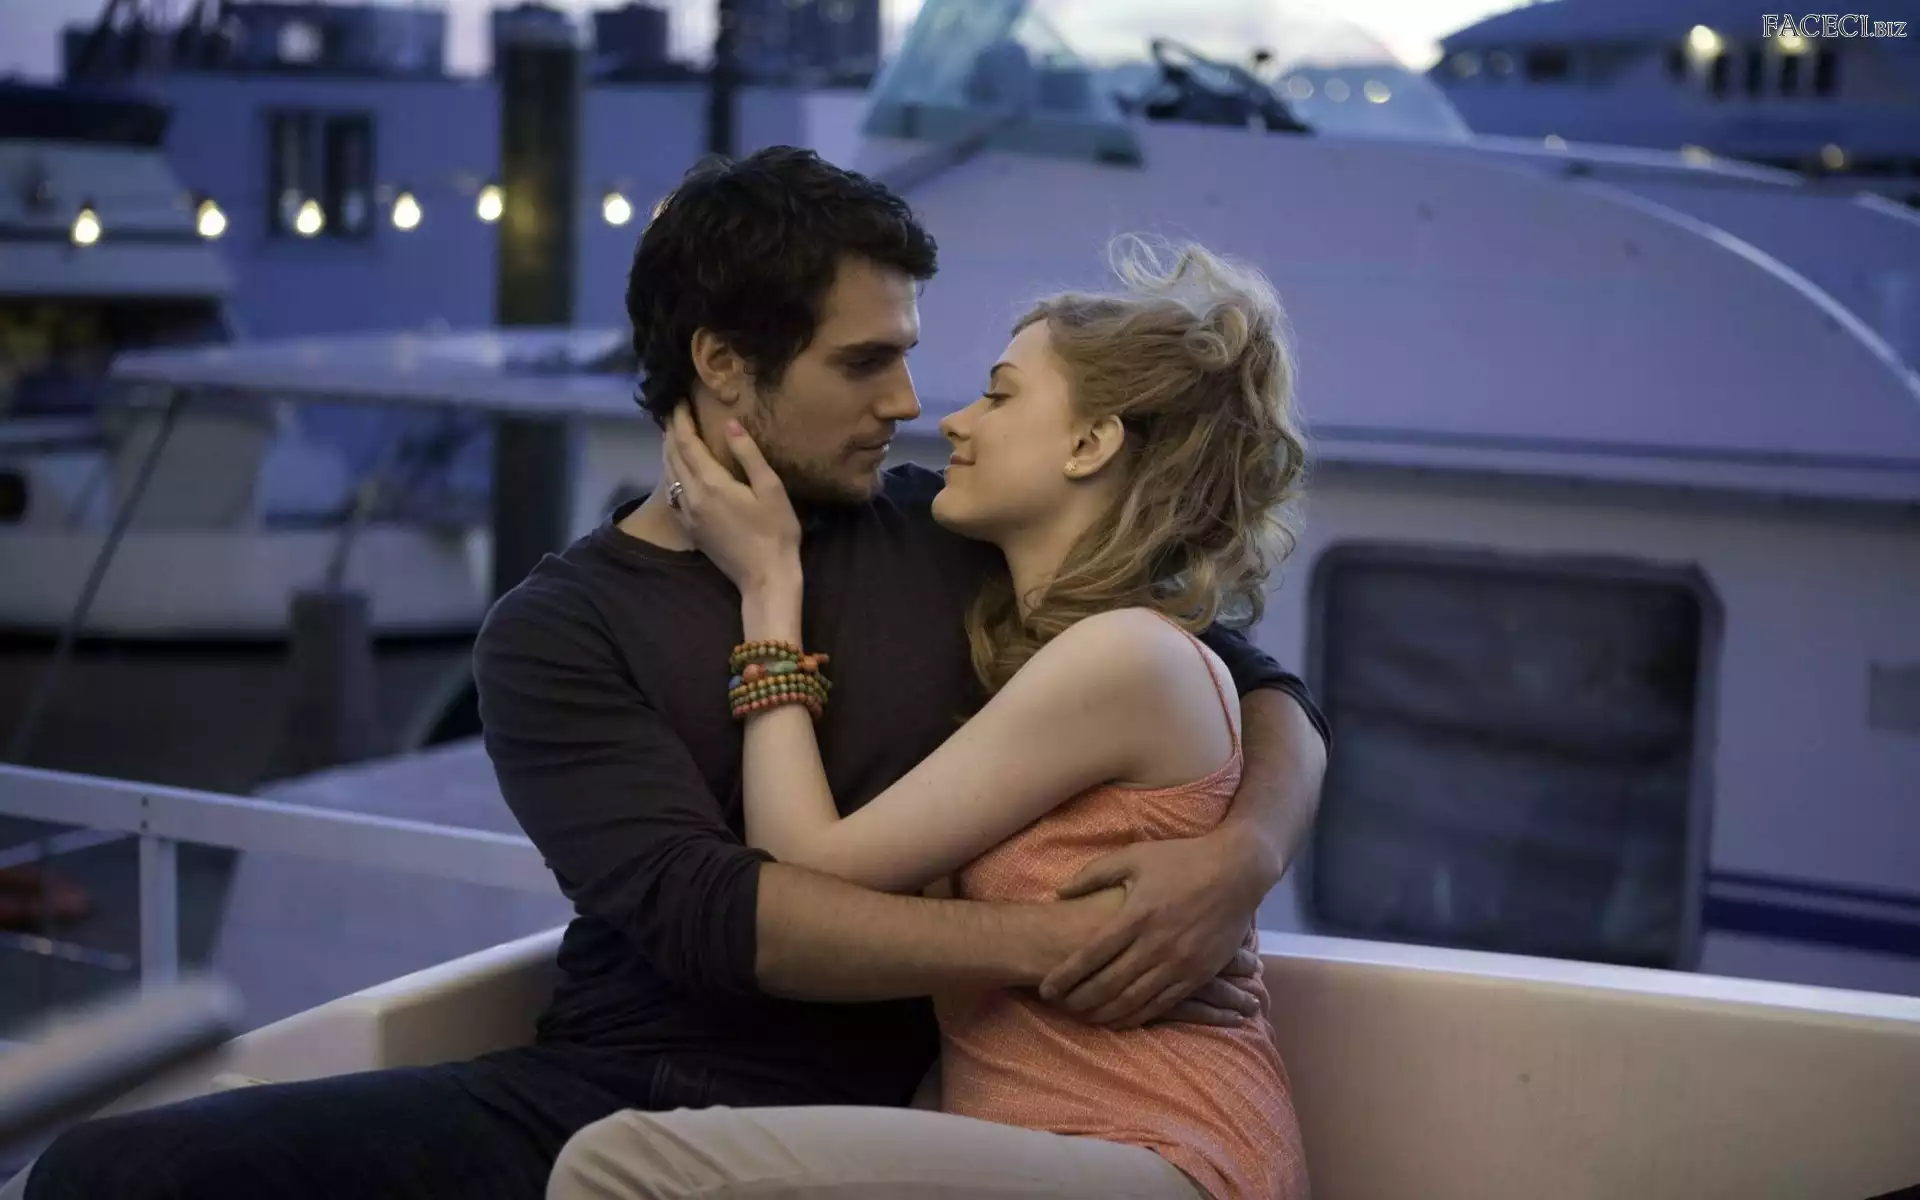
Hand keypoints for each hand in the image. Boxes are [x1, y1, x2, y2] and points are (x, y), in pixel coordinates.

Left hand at [662, 405, 801, 595]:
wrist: (765, 578)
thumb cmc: (776, 532)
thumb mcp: (771, 489)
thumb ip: (748, 454)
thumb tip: (730, 424)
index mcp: (711, 483)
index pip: (686, 443)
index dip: (680, 420)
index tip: (678, 401)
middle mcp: (692, 496)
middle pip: (672, 456)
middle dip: (671, 432)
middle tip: (673, 412)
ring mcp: (688, 515)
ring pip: (668, 475)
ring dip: (667, 452)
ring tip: (672, 435)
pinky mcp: (690, 529)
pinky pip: (671, 494)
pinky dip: (670, 475)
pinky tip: (676, 471)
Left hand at [1039, 832, 1266, 1030]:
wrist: (1237, 871)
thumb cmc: (1182, 859)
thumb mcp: (1134, 856)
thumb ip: (1094, 874)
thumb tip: (1059, 892)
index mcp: (1136, 915)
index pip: (1090, 955)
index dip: (1065, 976)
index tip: (1046, 988)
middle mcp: (1155, 944)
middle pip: (1108, 984)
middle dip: (1079, 1000)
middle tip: (1060, 1006)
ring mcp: (1179, 963)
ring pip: (1133, 1000)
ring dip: (1104, 1013)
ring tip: (1083, 1017)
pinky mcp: (1198, 974)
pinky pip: (1163, 1005)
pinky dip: (1137, 1016)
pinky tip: (1120, 1020)